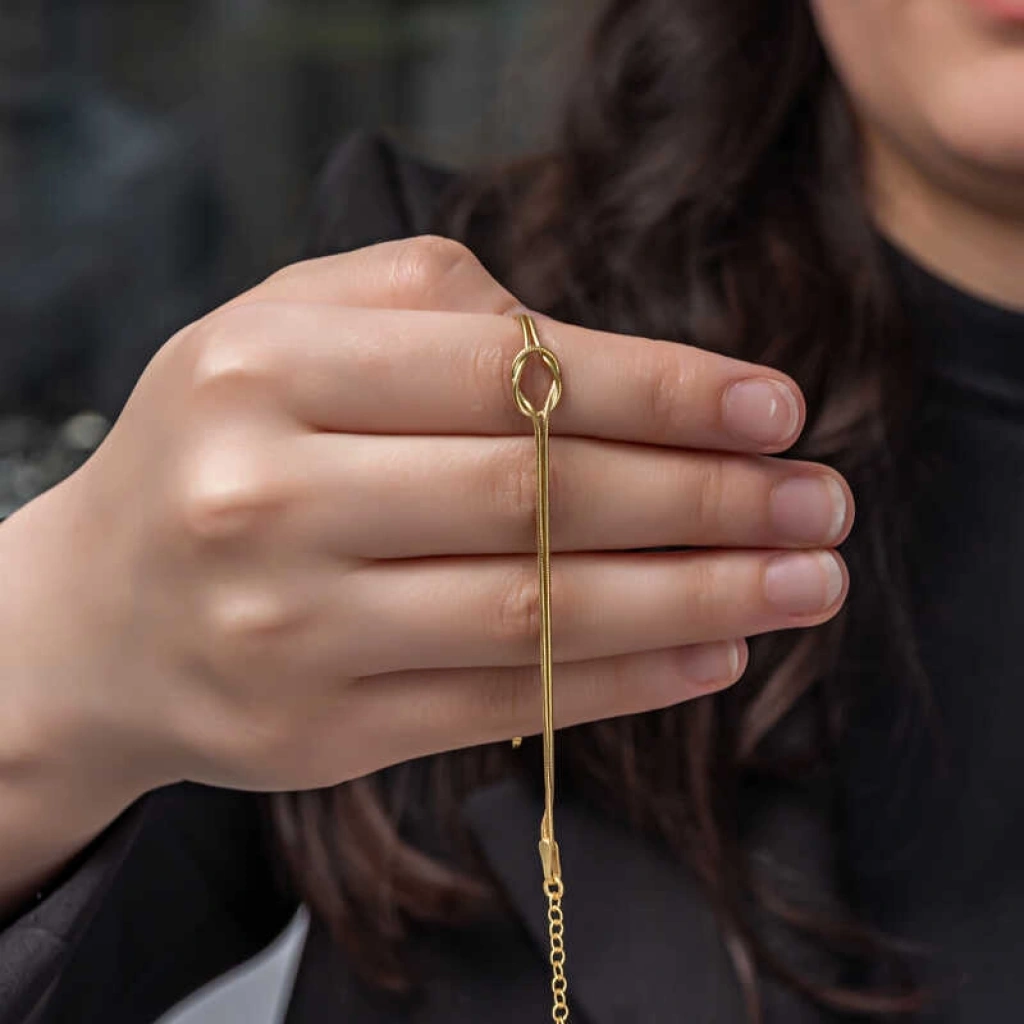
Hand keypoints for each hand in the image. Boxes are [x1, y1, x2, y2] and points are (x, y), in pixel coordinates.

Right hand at [12, 236, 851, 796]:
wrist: (98, 612)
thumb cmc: (223, 444)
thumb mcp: (291, 328)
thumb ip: (440, 311)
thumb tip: (620, 372)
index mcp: (267, 368)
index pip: (506, 373)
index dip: (660, 390)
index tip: (774, 408)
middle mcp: (268, 497)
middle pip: (534, 495)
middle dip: (703, 499)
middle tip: (819, 502)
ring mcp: (287, 629)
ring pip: (533, 613)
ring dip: (695, 599)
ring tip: (803, 582)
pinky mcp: (316, 733)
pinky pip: (499, 705)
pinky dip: (623, 682)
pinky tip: (714, 654)